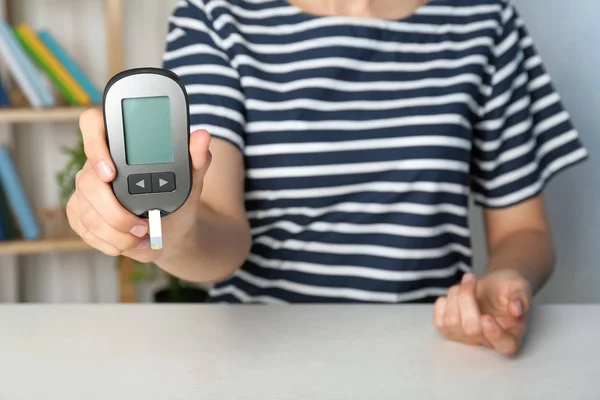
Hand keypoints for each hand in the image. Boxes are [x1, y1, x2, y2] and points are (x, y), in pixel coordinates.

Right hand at [66, 109, 210, 262]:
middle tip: (143, 225)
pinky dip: (112, 243)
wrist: (173, 233)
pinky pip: (86, 230)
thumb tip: (203, 137)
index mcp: (120, 146)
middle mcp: (97, 164)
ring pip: (88, 212)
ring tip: (144, 236)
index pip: (93, 124)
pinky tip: (131, 243)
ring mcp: (85, 190)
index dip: (94, 144)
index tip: (111, 172)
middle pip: (89, 182)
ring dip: (118, 233)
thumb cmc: (179, 203)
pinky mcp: (79, 213)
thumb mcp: (192, 182)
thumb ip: (196, 158)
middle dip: (116, 212)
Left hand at [433, 270, 531, 354]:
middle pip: (471, 329)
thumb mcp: (520, 286)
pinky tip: (454, 294)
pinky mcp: (449, 331)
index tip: (486, 316)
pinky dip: (443, 302)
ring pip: (451, 323)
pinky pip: (438, 321)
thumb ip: (521, 297)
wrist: (493, 285)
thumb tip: (516, 309)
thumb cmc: (508, 288)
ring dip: (454, 295)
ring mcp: (466, 338)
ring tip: (465, 282)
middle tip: (471, 278)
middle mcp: (488, 341)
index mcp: (512, 334)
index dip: (494, 334)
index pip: (504, 346)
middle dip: (466, 298)